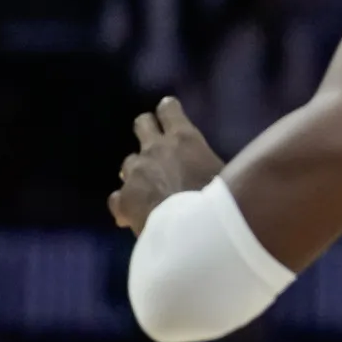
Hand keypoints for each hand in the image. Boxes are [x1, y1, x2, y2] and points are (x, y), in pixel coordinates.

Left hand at [108, 97, 225, 234]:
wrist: (197, 232)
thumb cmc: (221, 203)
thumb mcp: (223, 173)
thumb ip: (207, 164)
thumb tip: (209, 167)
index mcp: (185, 139)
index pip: (169, 109)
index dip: (168, 112)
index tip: (169, 114)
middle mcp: (156, 149)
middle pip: (142, 124)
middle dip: (146, 131)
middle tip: (154, 144)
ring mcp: (136, 173)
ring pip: (128, 162)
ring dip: (137, 172)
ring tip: (147, 189)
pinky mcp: (124, 199)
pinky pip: (117, 197)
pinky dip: (125, 203)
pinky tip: (131, 216)